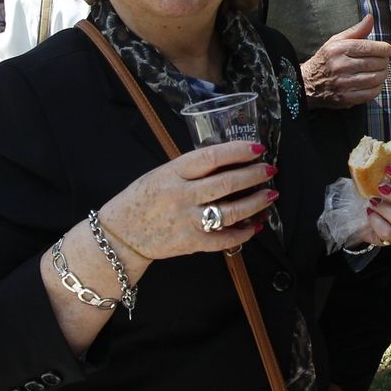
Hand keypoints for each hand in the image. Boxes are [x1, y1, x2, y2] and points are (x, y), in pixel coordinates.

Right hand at [98, 140, 277, 260]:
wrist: (120, 235)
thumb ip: (191, 169)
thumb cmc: (142, 200)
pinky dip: (243, 233)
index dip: (237, 151)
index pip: (211, 157)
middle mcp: (181, 196)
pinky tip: (254, 225)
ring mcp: (186, 221)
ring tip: (270, 196)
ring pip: (230, 212)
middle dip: (254, 175)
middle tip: (270, 170)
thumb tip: (229, 161)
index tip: (257, 148)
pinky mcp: (190, 243)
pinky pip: (223, 239)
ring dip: (255, 203)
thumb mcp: (161, 174)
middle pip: (226, 183)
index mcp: (173, 173)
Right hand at [300, 14, 390, 108]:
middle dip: (384, 61)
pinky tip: (375, 83)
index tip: (388, 49)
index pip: (368, 47)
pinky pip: (371, 93)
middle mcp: (340, 66)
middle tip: (384, 60)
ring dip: (383, 74)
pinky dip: (378, 87)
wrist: (307, 83)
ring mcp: (343, 83)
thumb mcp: (337, 41)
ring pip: (375, 78)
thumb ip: (356, 30)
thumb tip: (371, 17)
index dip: (383, 48)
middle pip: (374, 63)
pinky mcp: (346, 98)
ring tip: (381, 71)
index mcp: (338, 49)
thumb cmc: (327, 59)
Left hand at [354, 164, 390, 246]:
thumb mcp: (371, 182)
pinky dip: (377, 222)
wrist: (355, 216)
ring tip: (372, 202)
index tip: (388, 169)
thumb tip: (369, 159)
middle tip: (381, 188)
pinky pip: (389, 233)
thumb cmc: (367, 196)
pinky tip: (369, 214)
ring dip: (386, 210)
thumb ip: (376, 172)